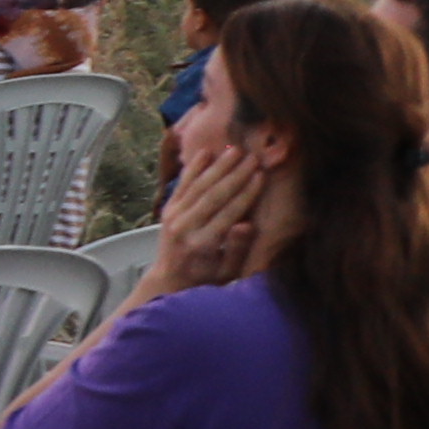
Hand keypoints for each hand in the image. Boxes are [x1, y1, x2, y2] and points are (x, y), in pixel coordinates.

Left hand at [149, 128, 274, 297]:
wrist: (169, 277)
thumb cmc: (207, 277)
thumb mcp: (228, 272)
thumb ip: (237, 250)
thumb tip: (246, 225)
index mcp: (203, 243)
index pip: (229, 212)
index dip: (246, 192)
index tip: (261, 175)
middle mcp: (185, 227)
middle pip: (213, 195)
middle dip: (235, 174)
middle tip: (253, 156)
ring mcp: (173, 216)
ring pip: (198, 186)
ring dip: (217, 166)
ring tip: (236, 150)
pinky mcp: (167, 209)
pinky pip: (182, 184)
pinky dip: (194, 168)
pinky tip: (205, 152)